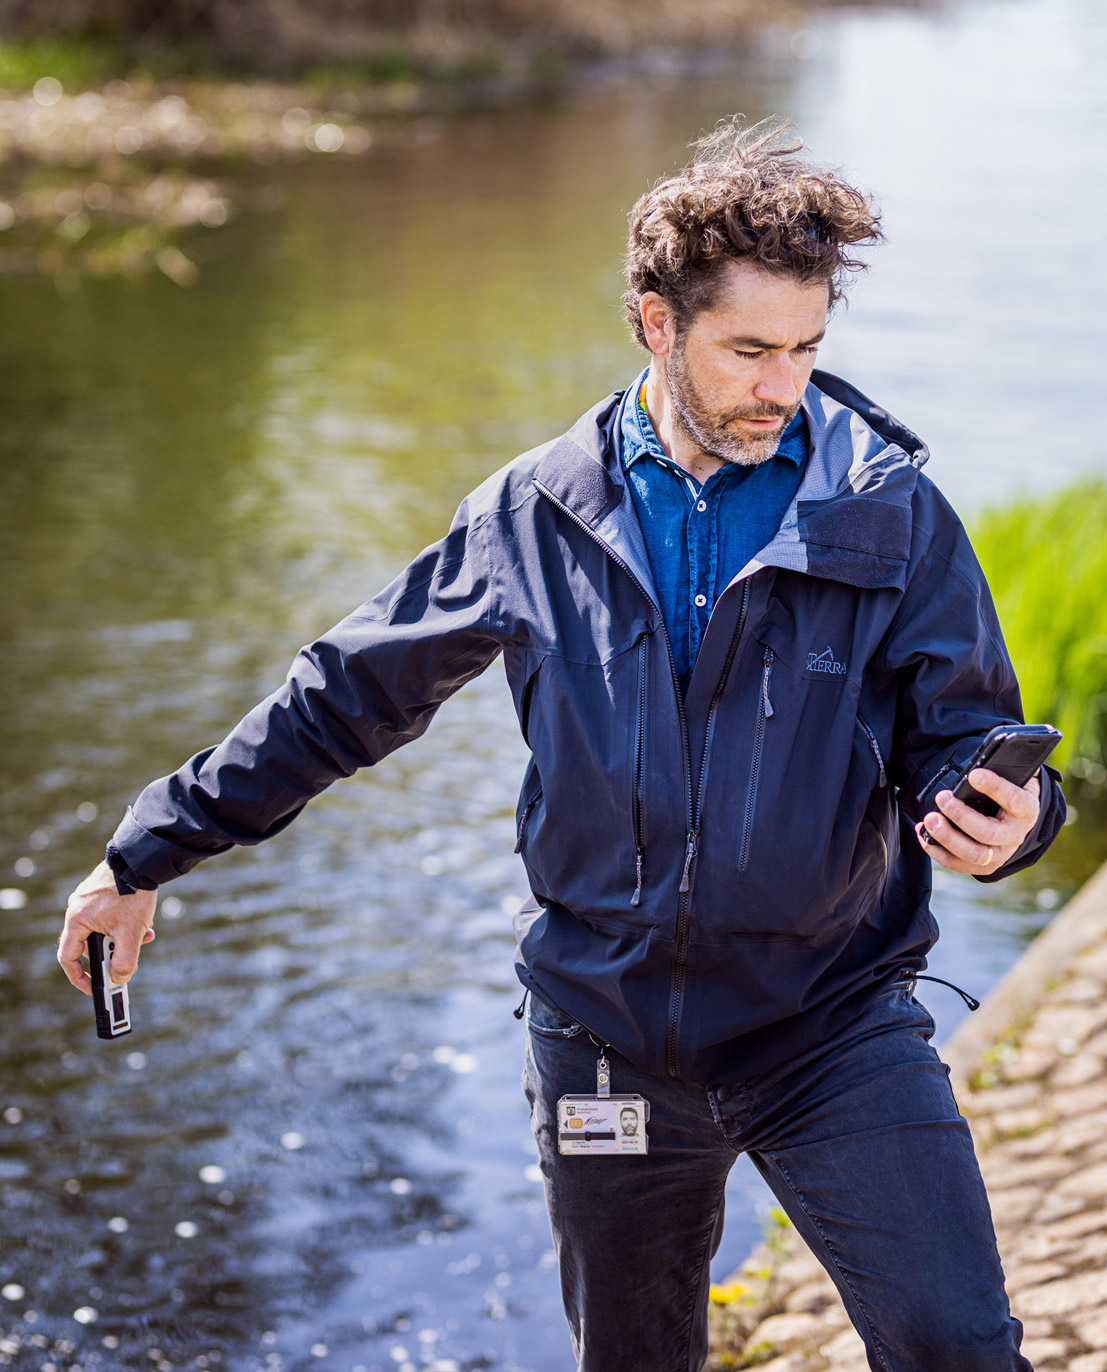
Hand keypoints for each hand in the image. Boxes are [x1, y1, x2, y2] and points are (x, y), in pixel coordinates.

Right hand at [58, 861, 156, 995]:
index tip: (94, 988)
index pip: (68, 958)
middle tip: (131, 961)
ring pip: (102, 930)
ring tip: (145, 935)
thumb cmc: (133, 893)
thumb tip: (119, 979)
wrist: (142, 858)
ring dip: (122, 938)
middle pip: (89, 945)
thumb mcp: (131, 933)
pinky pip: (108, 916)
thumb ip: (125, 961)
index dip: (79, 977)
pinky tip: (145, 921)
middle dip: (112, 955)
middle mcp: (77, 909)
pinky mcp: (100, 892)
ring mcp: (87, 899)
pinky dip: (124, 924)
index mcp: (76, 920)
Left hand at [915, 769, 1039, 875]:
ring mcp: (1000, 855)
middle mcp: (1015, 836)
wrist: (1015, 817)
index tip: (974, 775)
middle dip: (961, 816)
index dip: (994, 787)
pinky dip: (937, 850)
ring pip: (973, 854)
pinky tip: (923, 834)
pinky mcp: (984, 866)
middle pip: (988, 832)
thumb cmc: (1008, 791)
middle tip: (942, 798)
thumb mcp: (1011, 778)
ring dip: (947, 837)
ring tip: (929, 819)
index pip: (1013, 800)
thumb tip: (974, 769)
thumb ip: (998, 772)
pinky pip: (958, 864)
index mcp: (1026, 810)